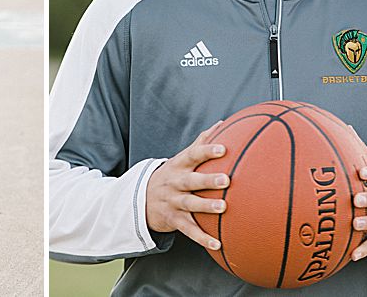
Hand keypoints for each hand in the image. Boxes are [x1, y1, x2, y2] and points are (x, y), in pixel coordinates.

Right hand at [145, 121, 229, 250]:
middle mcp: (175, 183)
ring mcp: (173, 202)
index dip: (207, 151)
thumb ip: (200, 143)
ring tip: (222, 208)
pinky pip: (189, 230)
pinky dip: (202, 238)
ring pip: (189, 204)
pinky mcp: (173, 220)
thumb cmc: (171, 176)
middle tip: (225, 179)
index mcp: (178, 166)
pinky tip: (217, 243)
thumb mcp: (180, 159)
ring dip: (205, 206)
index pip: (193, 156)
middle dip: (207, 180)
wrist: (140, 199)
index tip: (223, 149)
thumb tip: (222, 123)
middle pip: (191, 180)